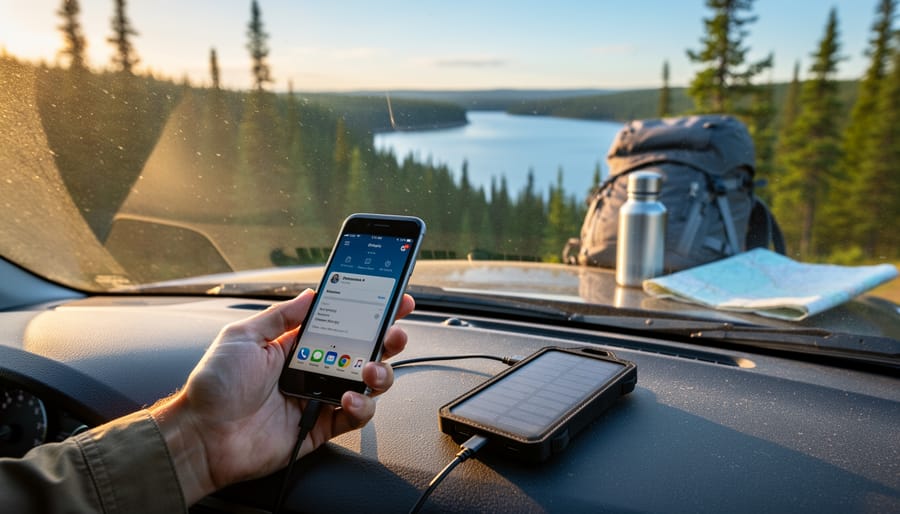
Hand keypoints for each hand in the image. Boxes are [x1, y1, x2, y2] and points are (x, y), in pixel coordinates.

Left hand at [149, 289, 412, 504]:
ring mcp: (319, 399)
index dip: (371, 313)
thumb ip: (281, 315)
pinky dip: (362, 407)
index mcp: (296, 346)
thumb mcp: (243, 336)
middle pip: (364, 353)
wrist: (202, 436)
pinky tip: (349, 398)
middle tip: (394, 334)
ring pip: (368, 385)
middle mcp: (314, 371)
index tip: (393, 300)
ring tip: (368, 370)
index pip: (343, 324)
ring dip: (379, 373)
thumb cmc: (214, 386)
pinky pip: (355, 417)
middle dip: (387, 341)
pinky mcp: (321, 428)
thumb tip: (311, 294)